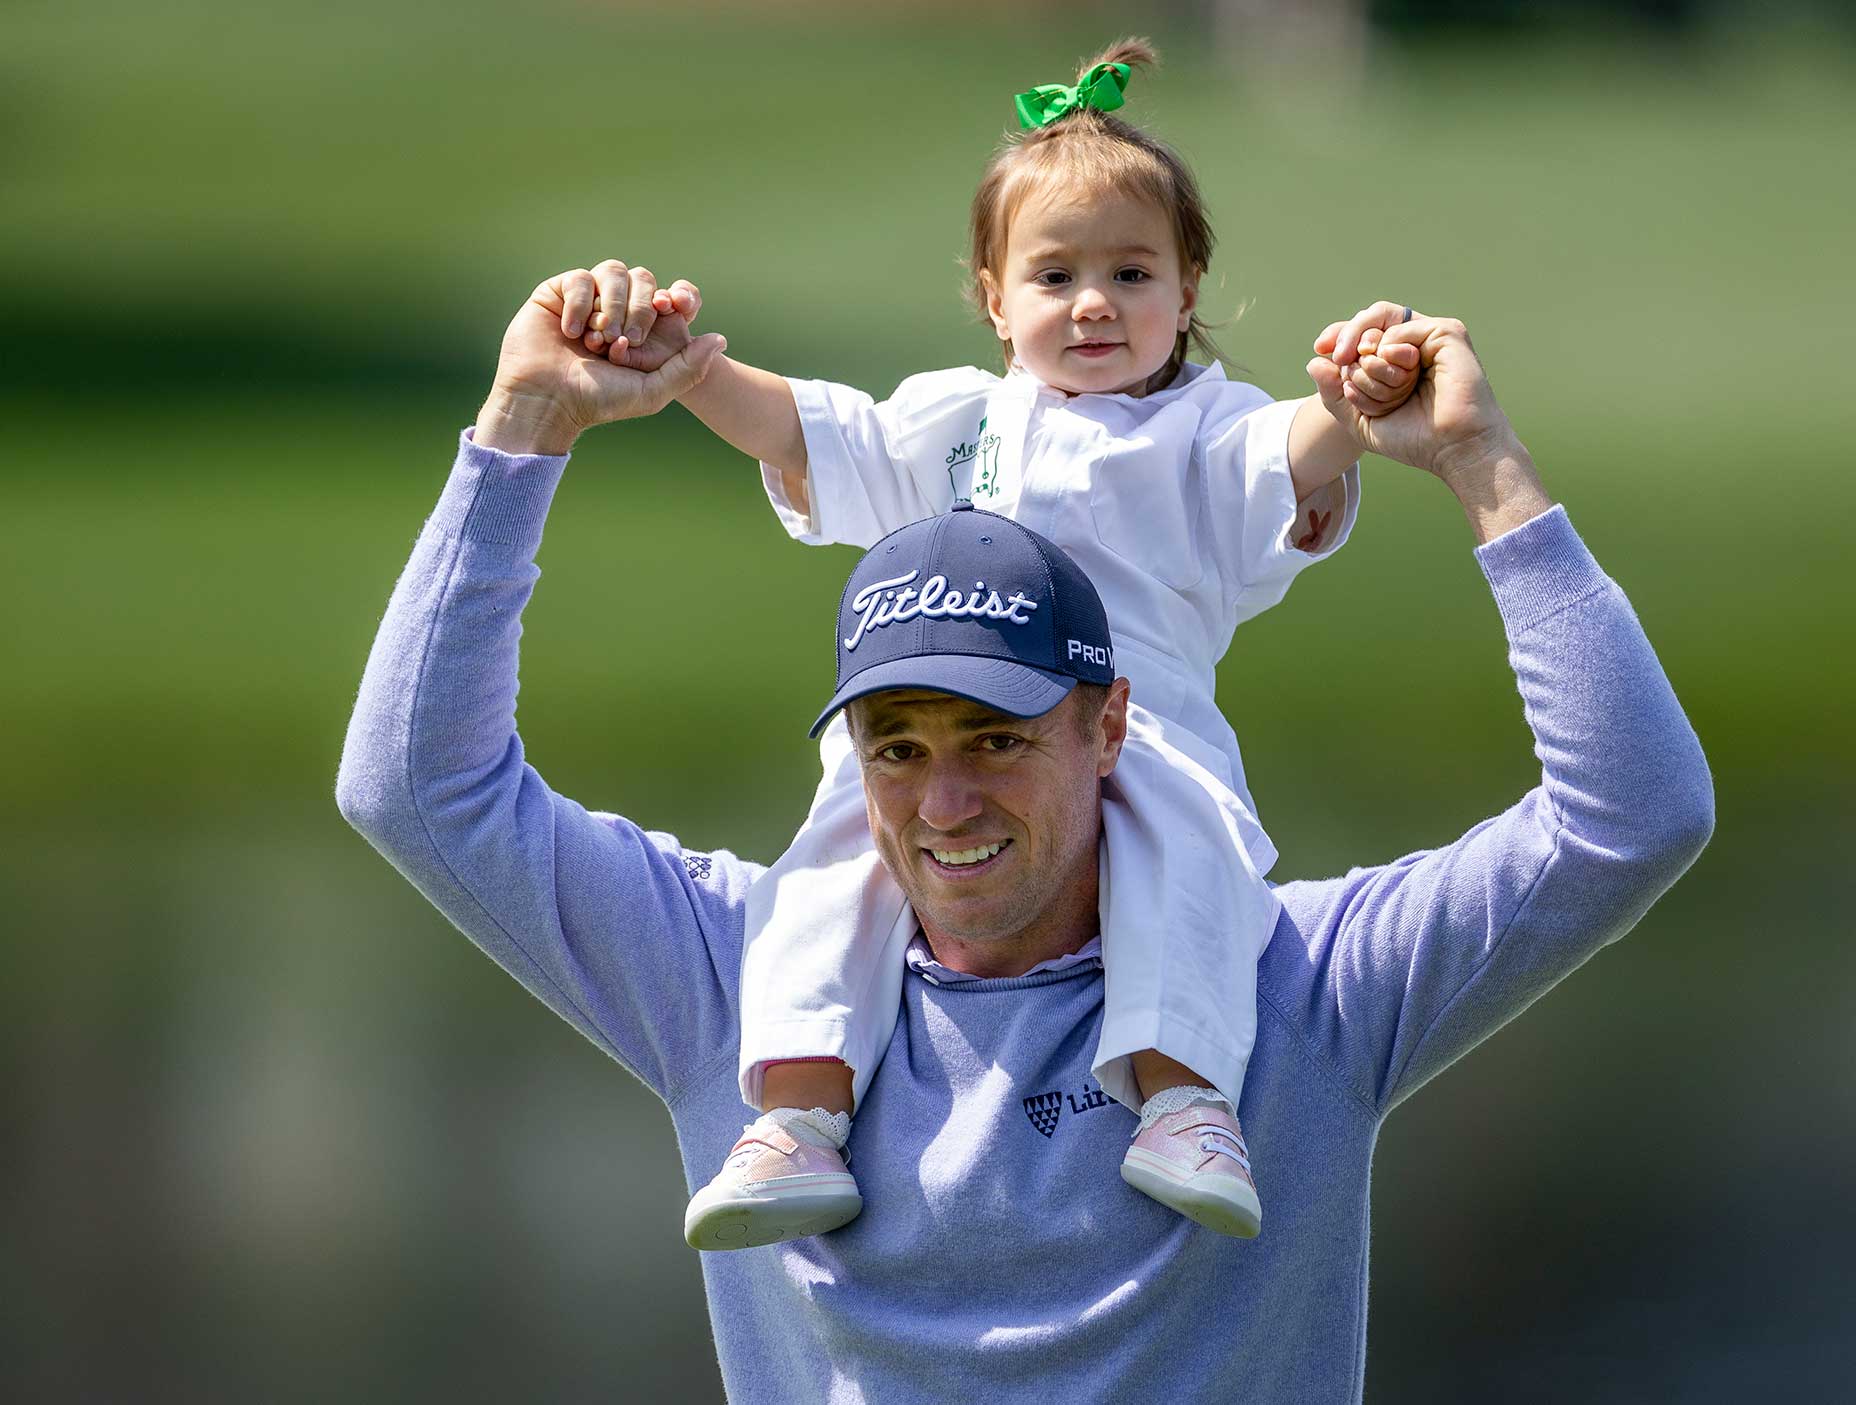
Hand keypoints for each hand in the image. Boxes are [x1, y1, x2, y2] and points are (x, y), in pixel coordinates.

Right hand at [476, 263, 725, 454]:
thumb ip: (689, 368)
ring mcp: (587, 299)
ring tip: (599, 340)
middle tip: (626, 340)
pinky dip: (582, 304)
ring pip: (614, 272)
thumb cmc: (598, 401)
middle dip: (640, 308)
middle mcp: (616, 310)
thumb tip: (720, 339)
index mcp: (641, 330)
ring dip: (612, 306)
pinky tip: (573, 333)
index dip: (675, 298)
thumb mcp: (652, 391)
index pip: (666, 297)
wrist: (546, 401)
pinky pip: (581, 277)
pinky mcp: (558, 293)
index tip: (670, 310)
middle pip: (644, 279)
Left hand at [1304, 305, 1516, 482]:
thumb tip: (1313, 362)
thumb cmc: (1411, 439)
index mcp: (1394, 361)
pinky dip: (1392, 351)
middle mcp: (1411, 345)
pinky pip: (1403, 328)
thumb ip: (1333, 394)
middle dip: (1347, 339)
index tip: (1321, 350)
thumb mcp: (1359, 421)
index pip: (1360, 334)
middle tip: (1340, 359)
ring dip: (1370, 359)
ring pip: (1381, 326)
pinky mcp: (1447, 333)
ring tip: (1378, 385)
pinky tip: (1402, 378)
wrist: (1450, 449)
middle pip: (1368, 321)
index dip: (1338, 335)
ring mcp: (1429, 337)